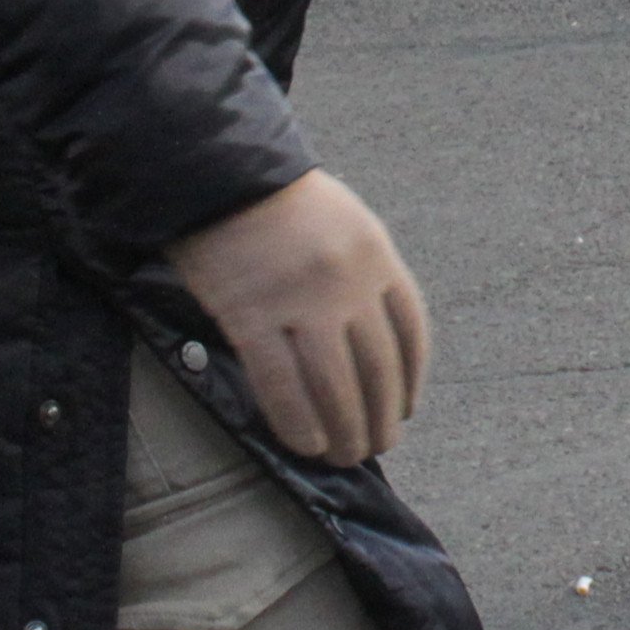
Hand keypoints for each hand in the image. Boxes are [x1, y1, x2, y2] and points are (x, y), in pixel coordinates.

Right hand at [163, 170, 429, 463]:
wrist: (218, 173)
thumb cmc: (280, 199)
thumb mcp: (345, 222)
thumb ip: (362, 275)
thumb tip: (369, 344)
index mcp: (377, 255)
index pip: (409, 331)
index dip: (411, 378)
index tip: (406, 408)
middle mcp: (347, 282)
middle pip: (376, 367)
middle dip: (380, 416)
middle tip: (377, 447)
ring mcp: (300, 301)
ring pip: (334, 386)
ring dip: (344, 431)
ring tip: (344, 456)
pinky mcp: (251, 317)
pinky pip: (280, 385)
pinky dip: (297, 423)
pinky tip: (305, 444)